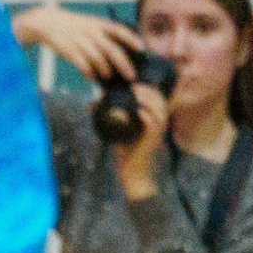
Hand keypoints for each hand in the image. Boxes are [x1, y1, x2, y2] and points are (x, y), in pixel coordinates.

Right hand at [14, 3, 139, 84]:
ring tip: (108, 76)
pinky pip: (83, 64)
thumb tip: (119, 53)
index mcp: (98, 24)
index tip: (142, 49)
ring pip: (98, 59)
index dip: (132, 39)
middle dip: (123, 64)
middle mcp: (91, 32)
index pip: (120, 30)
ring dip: (105, 70)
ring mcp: (80, 41)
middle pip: (112, 50)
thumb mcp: (89, 23)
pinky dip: (89, 72)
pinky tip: (92, 77)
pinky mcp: (69, 50)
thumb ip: (103, 35)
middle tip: (130, 76)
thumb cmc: (72, 26)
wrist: (47, 22)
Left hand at [115, 78, 171, 198]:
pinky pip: (154, 125)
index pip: (156, 98)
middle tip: (133, 86)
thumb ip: (109, 114)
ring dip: (149, 100)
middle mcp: (158, 123)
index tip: (133, 82)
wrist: (131, 170)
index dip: (148, 88)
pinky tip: (139, 111)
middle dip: (148, 90)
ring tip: (136, 93)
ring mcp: (157, 131)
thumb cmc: (125, 148)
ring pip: (160, 110)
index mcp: (153, 118)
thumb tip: (92, 101)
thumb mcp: (117, 127)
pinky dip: (147, 117)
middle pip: (160, 100)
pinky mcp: (152, 140)